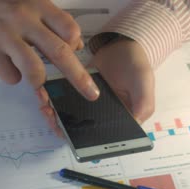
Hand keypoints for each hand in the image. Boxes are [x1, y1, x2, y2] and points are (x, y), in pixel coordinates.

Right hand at [0, 0, 99, 100]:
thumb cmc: (0, 6)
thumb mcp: (28, 4)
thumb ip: (51, 22)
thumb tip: (76, 44)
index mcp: (37, 6)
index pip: (68, 28)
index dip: (76, 44)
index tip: (76, 53)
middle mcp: (24, 20)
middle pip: (59, 52)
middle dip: (79, 77)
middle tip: (91, 93)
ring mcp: (5, 37)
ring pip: (34, 69)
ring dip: (39, 80)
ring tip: (36, 79)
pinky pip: (10, 76)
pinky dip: (12, 76)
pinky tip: (6, 65)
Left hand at [38, 38, 154, 134]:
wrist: (121, 44)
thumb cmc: (136, 66)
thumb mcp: (144, 84)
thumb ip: (143, 105)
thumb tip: (135, 124)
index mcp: (121, 121)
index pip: (103, 139)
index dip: (87, 142)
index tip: (72, 136)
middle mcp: (102, 117)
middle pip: (81, 132)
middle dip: (64, 129)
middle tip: (52, 120)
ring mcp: (88, 107)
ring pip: (69, 120)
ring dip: (55, 118)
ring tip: (46, 109)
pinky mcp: (76, 95)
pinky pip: (63, 104)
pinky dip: (53, 103)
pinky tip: (45, 99)